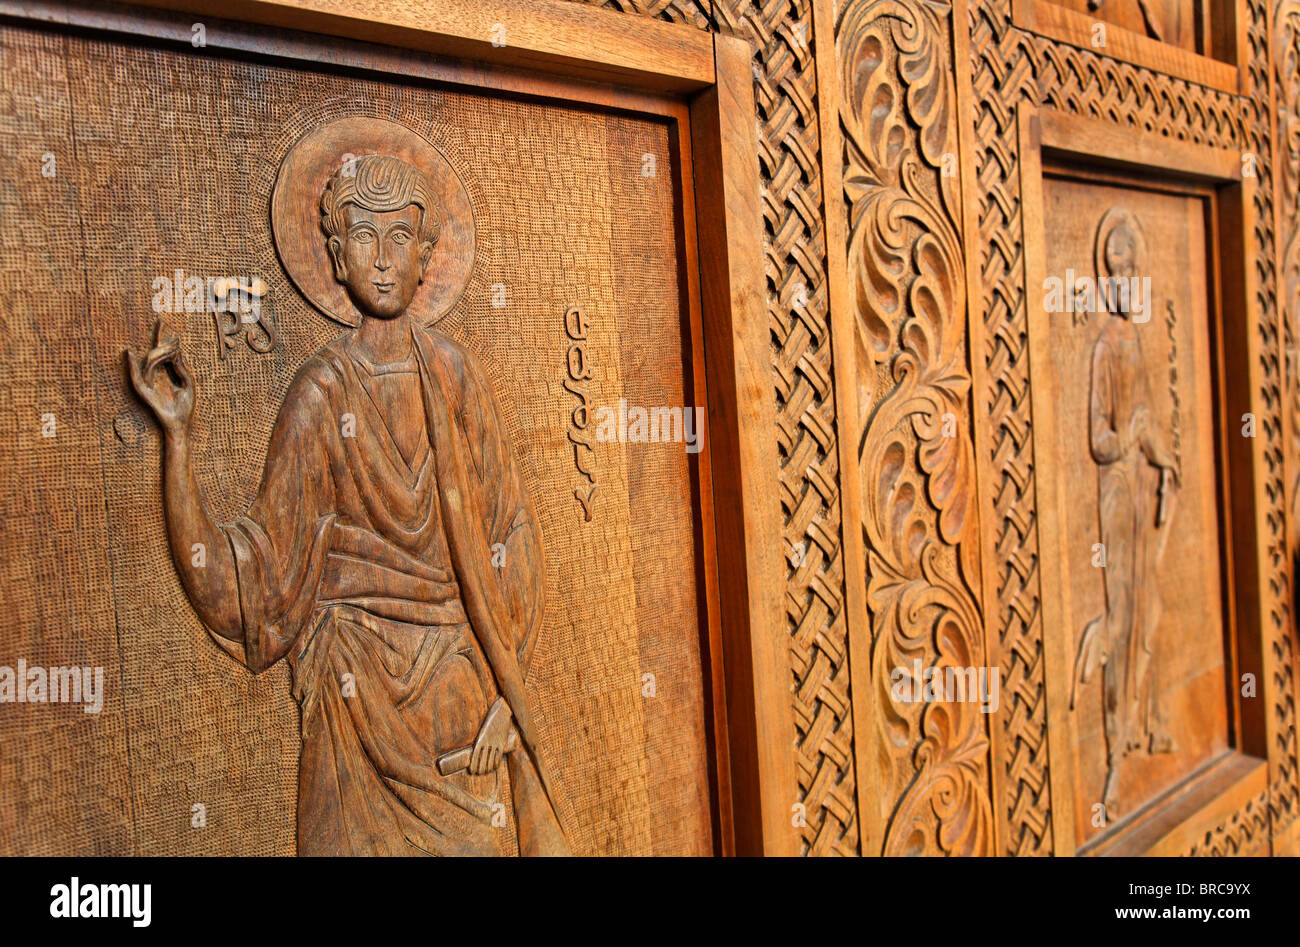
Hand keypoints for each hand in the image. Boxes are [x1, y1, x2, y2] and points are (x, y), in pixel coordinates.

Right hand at [125, 320, 195, 437]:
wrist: (181, 424)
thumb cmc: (186, 406)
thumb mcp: (188, 383)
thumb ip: (181, 368)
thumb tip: (176, 351)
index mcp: (167, 372)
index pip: (163, 351)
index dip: (162, 336)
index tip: (161, 320)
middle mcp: (156, 375)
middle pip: (155, 353)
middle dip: (161, 341)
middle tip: (171, 334)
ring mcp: (149, 382)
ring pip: (150, 362)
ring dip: (160, 353)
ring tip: (171, 348)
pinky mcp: (144, 392)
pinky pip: (136, 378)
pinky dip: (132, 366)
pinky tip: (130, 353)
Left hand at [469, 697, 511, 774]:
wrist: (500, 713)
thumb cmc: (488, 721)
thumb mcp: (481, 730)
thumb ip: (479, 740)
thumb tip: (474, 752)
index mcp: (480, 739)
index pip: (475, 756)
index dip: (473, 765)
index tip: (472, 771)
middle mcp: (487, 742)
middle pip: (483, 760)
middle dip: (480, 769)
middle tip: (478, 774)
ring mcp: (496, 742)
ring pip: (491, 759)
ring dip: (488, 768)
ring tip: (485, 773)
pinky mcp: (502, 742)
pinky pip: (499, 755)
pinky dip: (496, 763)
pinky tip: (494, 767)